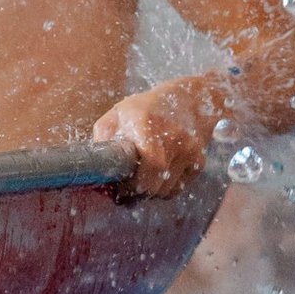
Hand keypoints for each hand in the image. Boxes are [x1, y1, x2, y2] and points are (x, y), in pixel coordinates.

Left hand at [92, 77, 222, 197]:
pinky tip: (157, 175)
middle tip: (125, 192)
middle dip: (137, 193)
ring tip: (140, 179)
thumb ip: (104, 137)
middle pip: (155, 184)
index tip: (119, 189)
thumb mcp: (118, 114)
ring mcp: (190, 151)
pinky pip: (178, 189)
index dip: (132, 185)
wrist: (190, 100)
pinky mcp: (199, 162)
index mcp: (148, 123)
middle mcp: (174, 137)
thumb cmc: (146, 108)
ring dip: (150, 192)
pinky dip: (164, 188)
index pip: (149, 165)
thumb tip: (95, 167)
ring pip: (166, 191)